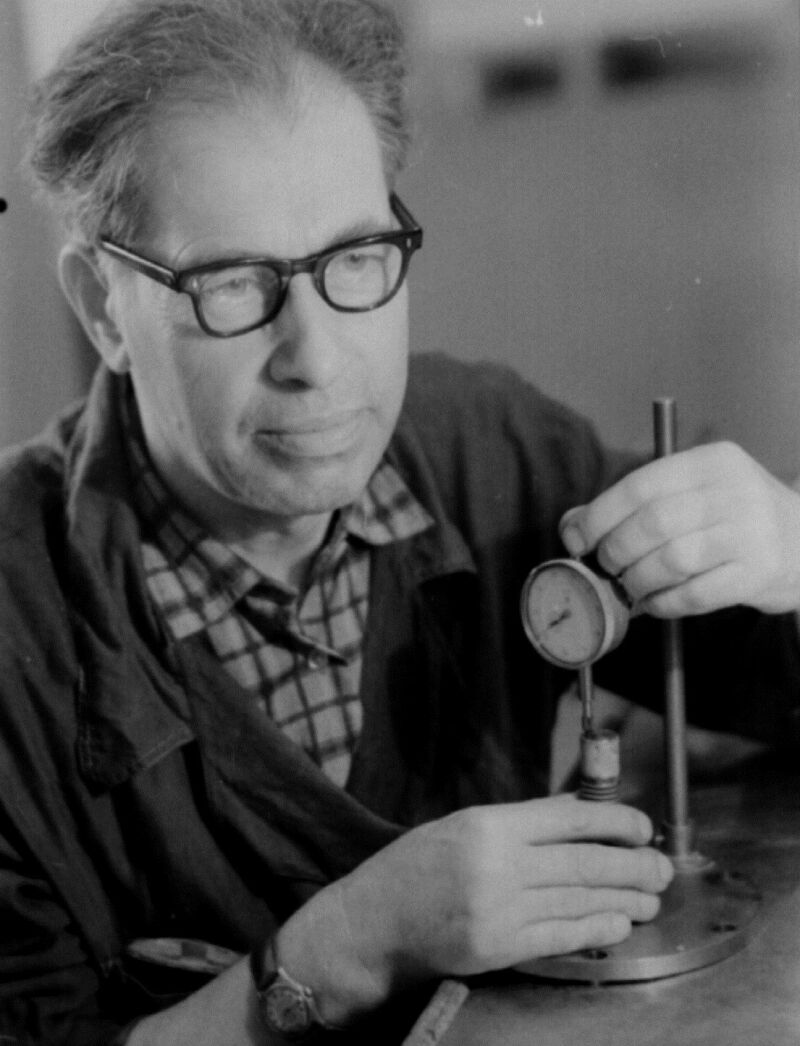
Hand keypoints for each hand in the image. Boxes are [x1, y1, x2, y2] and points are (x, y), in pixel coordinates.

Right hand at [278, 796, 671, 1022]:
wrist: (371, 924)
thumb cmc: (412, 868)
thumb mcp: (462, 826)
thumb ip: (518, 823)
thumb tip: (579, 816)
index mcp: (487, 824)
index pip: (567, 816)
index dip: (614, 819)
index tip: (642, 824)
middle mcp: (496, 864)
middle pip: (584, 862)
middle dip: (632, 864)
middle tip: (661, 865)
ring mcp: (498, 910)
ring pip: (579, 900)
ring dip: (623, 897)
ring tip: (650, 895)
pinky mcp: (497, 948)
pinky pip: (560, 935)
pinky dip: (596, 927)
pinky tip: (618, 921)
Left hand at [560, 442, 799, 616]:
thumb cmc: (732, 518)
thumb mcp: (691, 493)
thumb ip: (633, 504)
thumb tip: (570, 525)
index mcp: (711, 461)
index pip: (640, 485)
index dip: (599, 515)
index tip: (577, 539)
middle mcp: (735, 491)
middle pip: (653, 523)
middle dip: (616, 551)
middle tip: (606, 566)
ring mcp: (751, 532)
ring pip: (672, 560)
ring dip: (637, 580)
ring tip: (629, 587)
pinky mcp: (759, 573)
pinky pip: (695, 594)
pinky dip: (663, 603)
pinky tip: (654, 604)